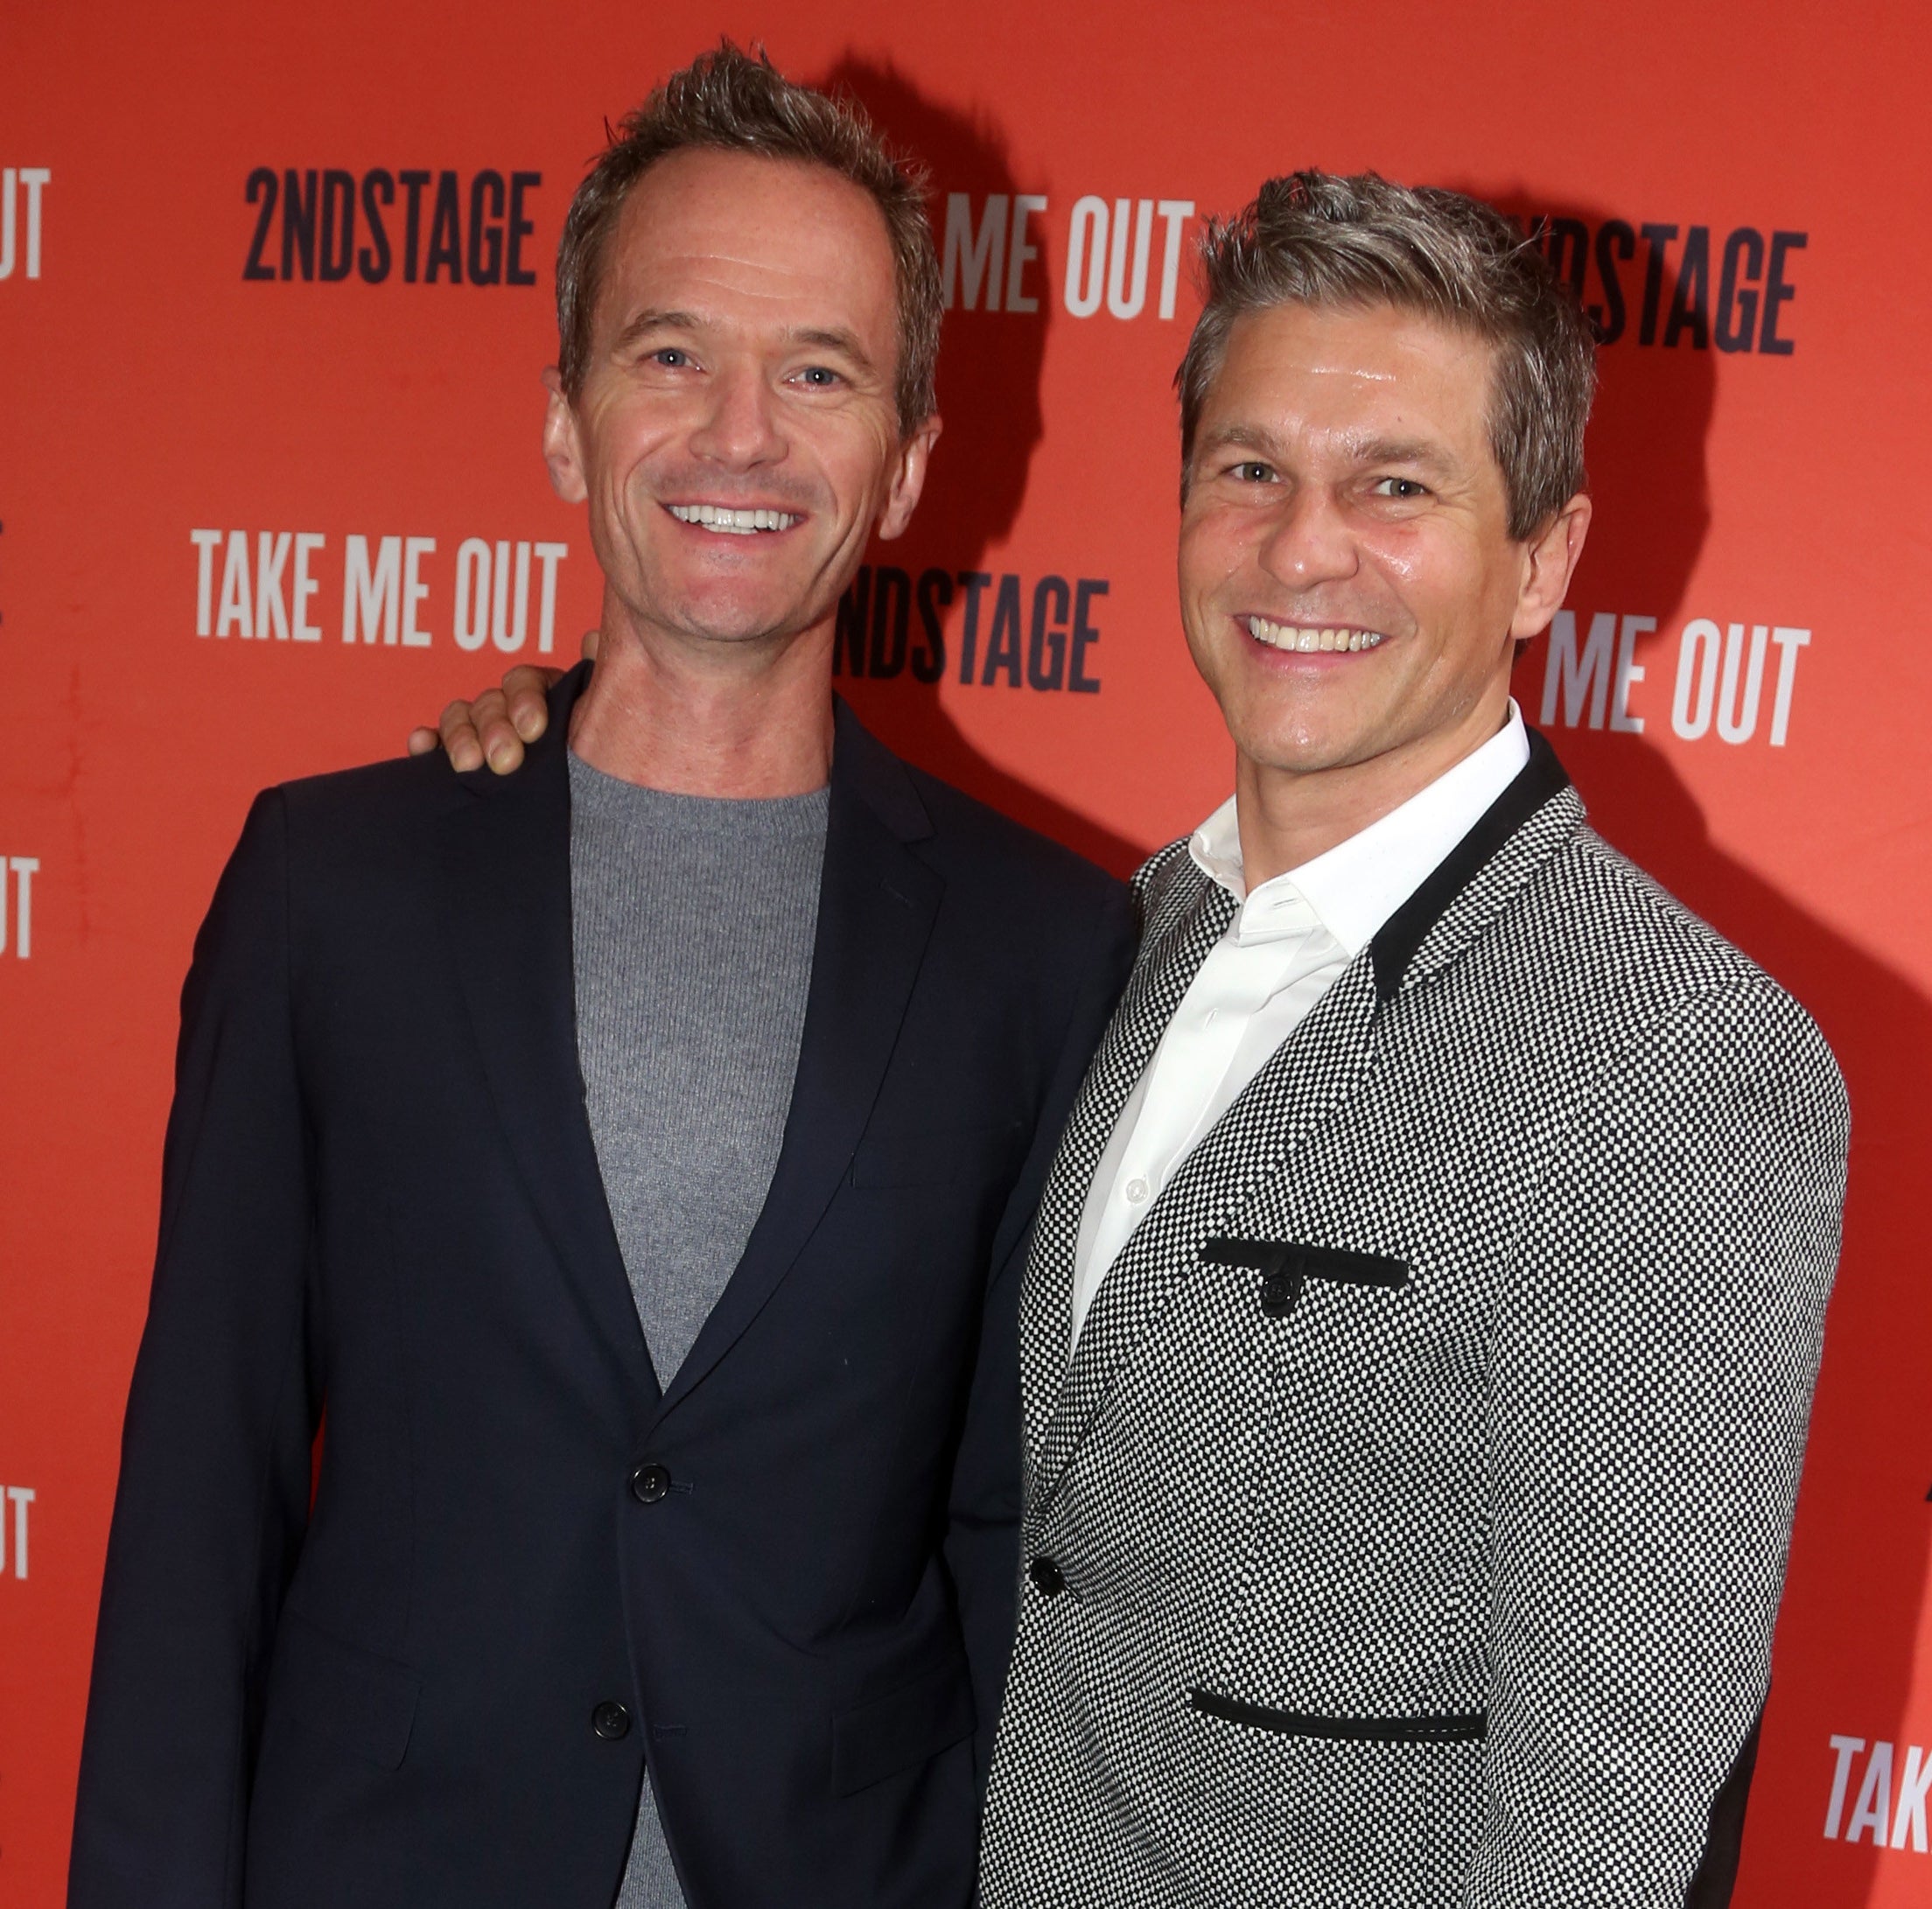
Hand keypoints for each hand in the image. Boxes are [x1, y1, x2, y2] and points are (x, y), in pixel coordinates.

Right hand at [407, 630, 597, 772]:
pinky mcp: (462, 764)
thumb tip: (594, 639)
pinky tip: (421, 745)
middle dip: (494, 729)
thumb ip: (599, 685)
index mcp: (546, 696)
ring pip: (460, 719)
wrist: (592, 830)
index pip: (525, 681)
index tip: (534, 730)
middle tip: (506, 761)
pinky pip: (433, 746)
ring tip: (469, 765)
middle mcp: (510, 711)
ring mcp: (483, 737)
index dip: (526, 700)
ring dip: (460, 737)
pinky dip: (425, 742)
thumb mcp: (609, 729)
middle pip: (489, 702)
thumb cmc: (605, 770)